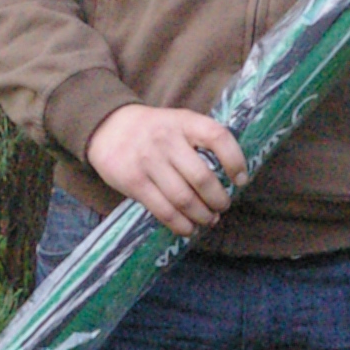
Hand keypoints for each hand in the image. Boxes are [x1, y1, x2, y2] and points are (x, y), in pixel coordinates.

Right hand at [86, 104, 247, 237]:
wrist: (108, 127)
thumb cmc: (154, 129)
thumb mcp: (178, 121)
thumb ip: (200, 141)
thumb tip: (231, 177)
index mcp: (184, 121)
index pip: (218, 137)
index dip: (235, 160)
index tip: (241, 179)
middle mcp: (167, 140)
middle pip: (202, 178)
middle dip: (218, 200)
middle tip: (222, 206)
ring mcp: (149, 162)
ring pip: (184, 199)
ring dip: (202, 216)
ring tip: (208, 219)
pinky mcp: (134, 182)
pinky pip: (164, 211)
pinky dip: (181, 225)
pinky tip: (188, 227)